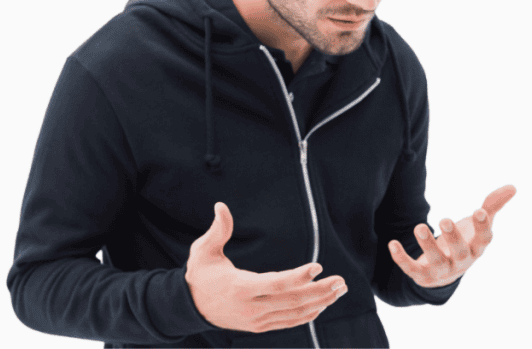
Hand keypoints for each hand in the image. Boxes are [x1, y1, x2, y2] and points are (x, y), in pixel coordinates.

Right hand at [184, 202, 347, 332]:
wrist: (190, 306)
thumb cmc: (200, 274)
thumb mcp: (203, 251)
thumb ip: (217, 230)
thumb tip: (221, 206)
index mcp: (239, 287)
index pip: (275, 283)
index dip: (298, 276)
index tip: (318, 266)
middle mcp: (251, 307)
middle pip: (292, 300)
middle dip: (320, 291)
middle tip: (341, 281)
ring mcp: (256, 319)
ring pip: (294, 313)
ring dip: (320, 302)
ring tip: (339, 290)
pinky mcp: (259, 326)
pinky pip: (288, 322)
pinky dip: (307, 315)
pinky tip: (322, 305)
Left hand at [388, 184, 515, 287]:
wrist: (446, 271)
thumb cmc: (466, 241)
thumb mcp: (479, 225)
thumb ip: (493, 205)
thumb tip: (513, 186)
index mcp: (477, 248)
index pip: (484, 239)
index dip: (482, 227)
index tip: (479, 211)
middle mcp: (461, 261)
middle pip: (460, 252)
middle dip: (452, 237)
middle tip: (444, 220)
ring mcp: (442, 270)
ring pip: (436, 261)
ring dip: (428, 245)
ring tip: (419, 227)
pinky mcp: (423, 275)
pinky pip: (412, 269)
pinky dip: (402, 258)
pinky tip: (392, 244)